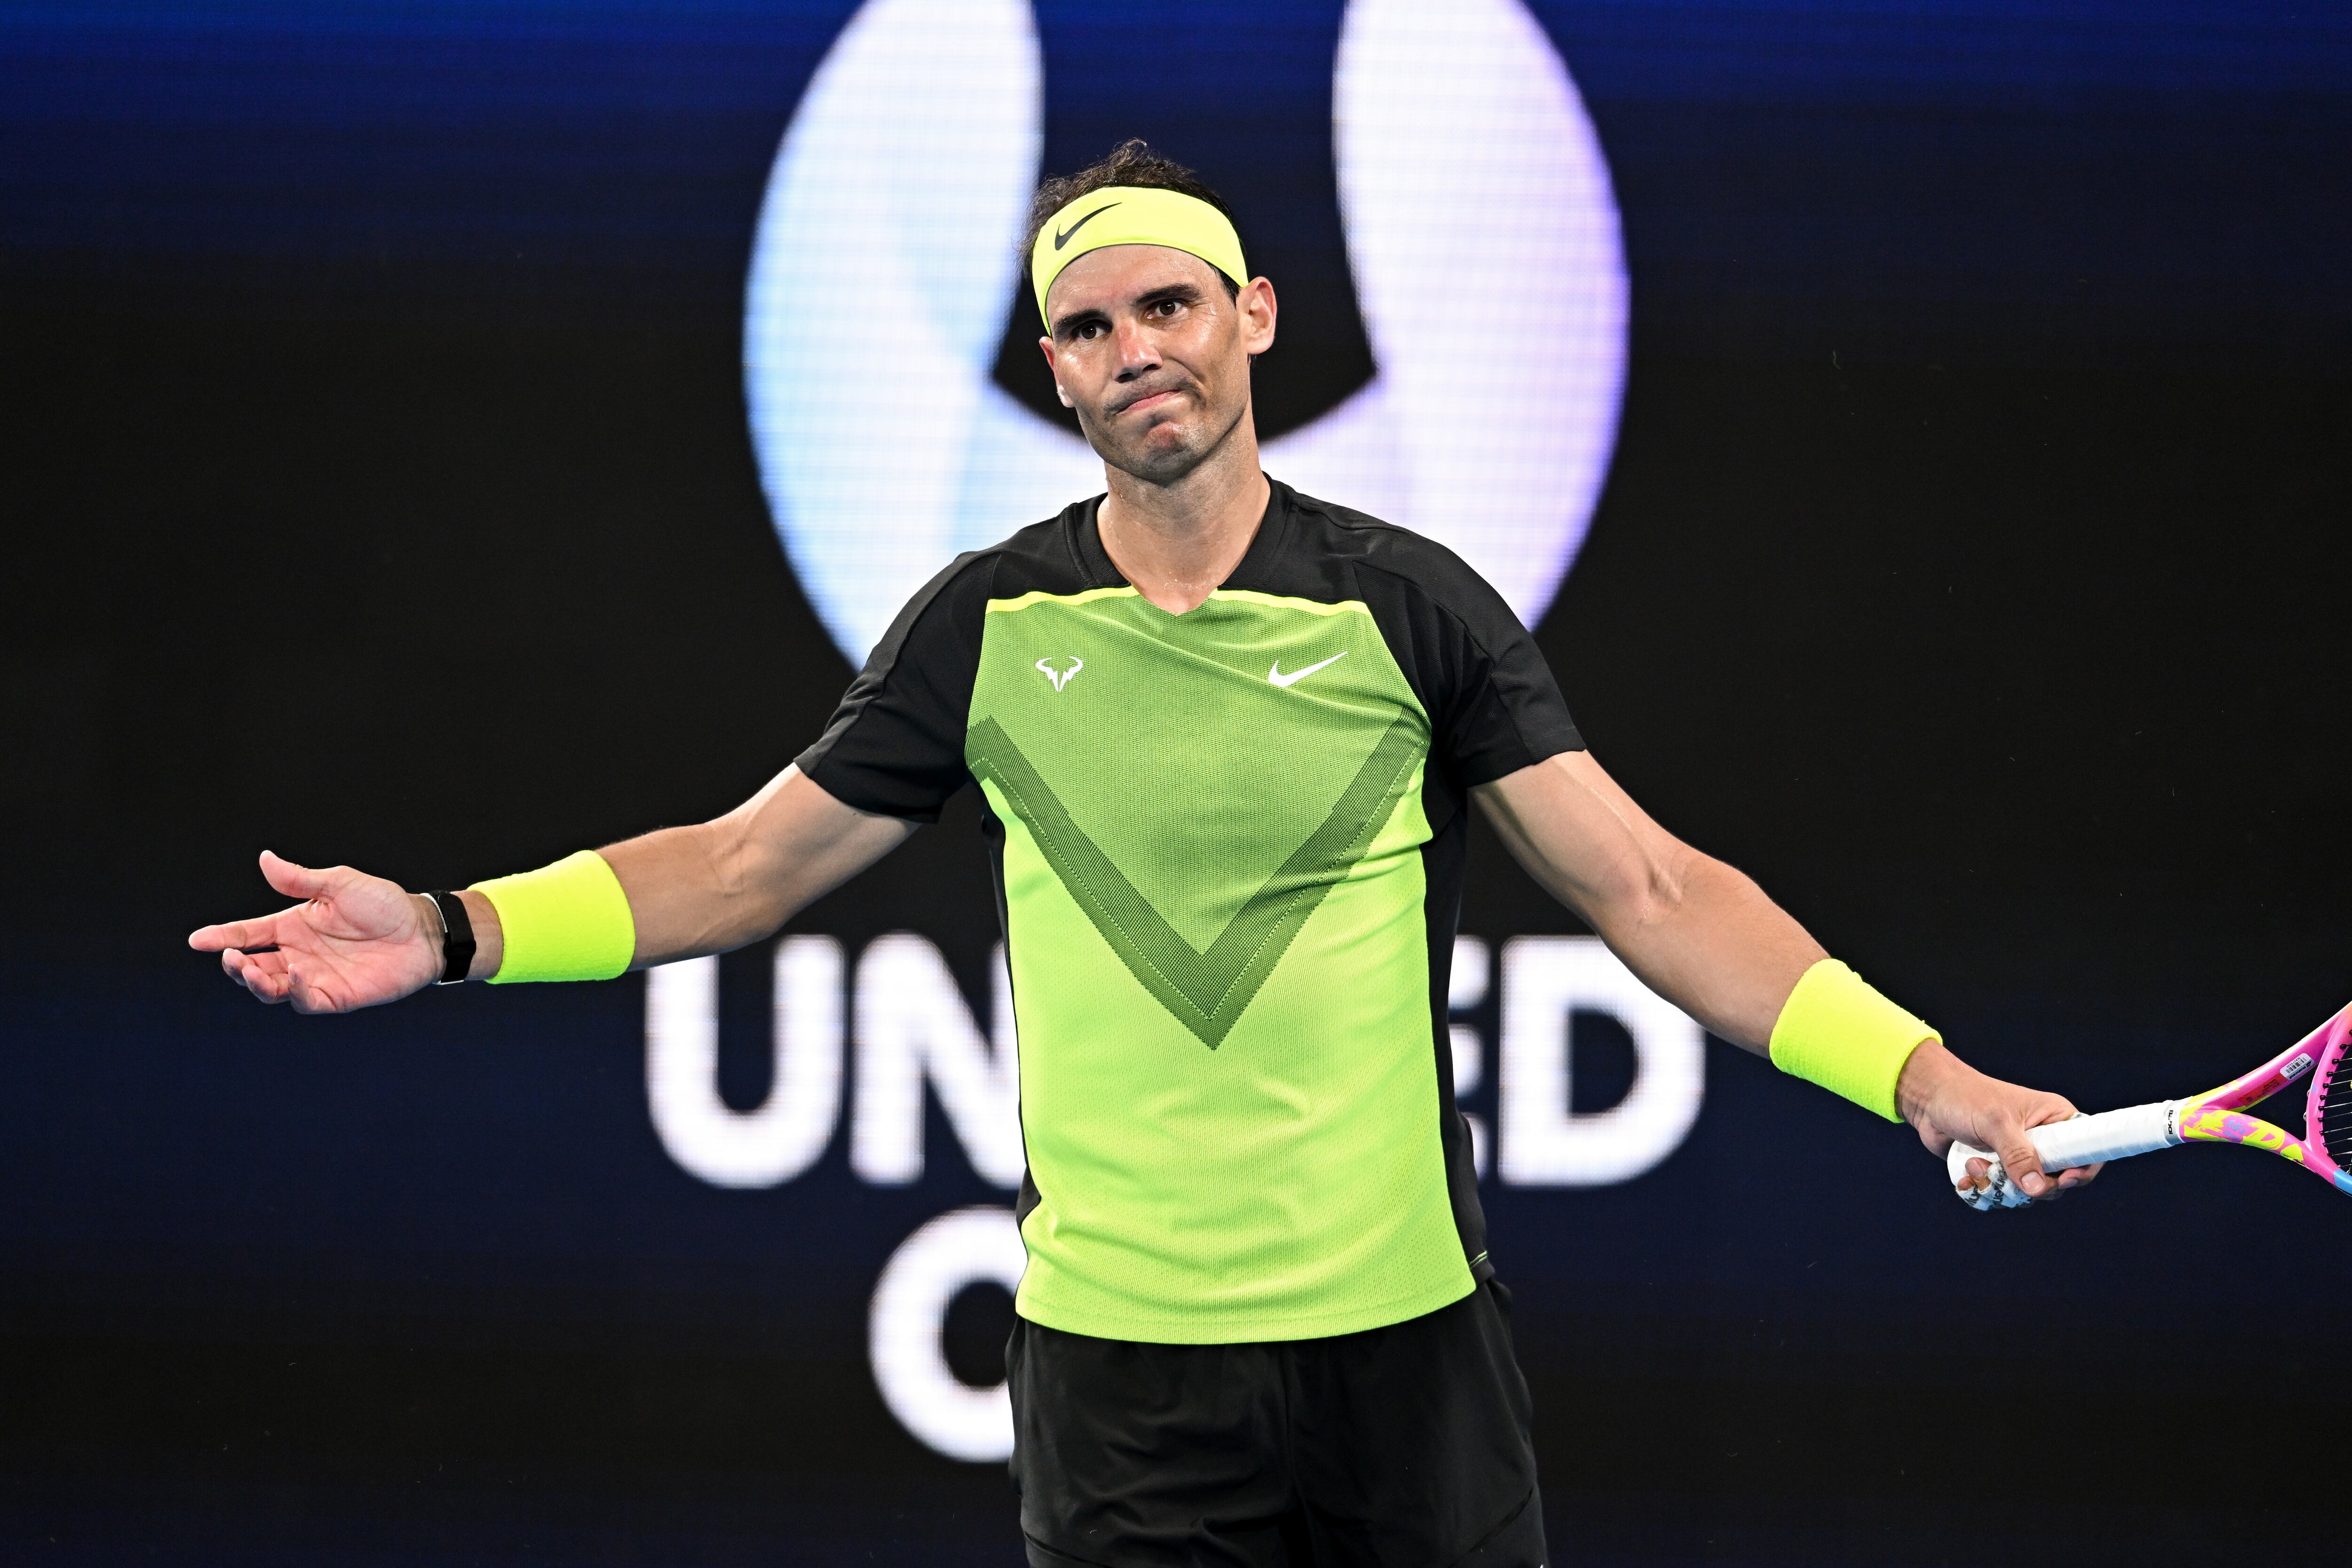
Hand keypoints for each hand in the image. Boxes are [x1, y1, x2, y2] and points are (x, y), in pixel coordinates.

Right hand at [189, 851, 443, 1012]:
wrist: (422, 930)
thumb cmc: (384, 904)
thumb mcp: (340, 884)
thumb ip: (300, 878)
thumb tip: (264, 858)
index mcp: (292, 925)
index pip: (248, 933)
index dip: (222, 936)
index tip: (196, 940)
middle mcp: (298, 954)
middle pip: (253, 966)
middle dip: (235, 964)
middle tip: (229, 957)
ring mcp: (314, 978)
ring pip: (272, 988)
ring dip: (256, 981)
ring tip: (249, 969)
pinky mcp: (334, 997)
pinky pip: (305, 1001)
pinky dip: (295, 991)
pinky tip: (296, 975)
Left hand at [1896, 1039, 2102, 1200]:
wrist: (1929, 1100)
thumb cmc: (1965, 1097)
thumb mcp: (1996, 1122)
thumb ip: (2017, 1155)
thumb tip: (2038, 1188)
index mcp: (2056, 1119)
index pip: (2088, 1152)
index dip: (2082, 1172)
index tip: (2062, 1181)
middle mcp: (2044, 1142)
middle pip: (2056, 1184)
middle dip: (2027, 1186)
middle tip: (2000, 1172)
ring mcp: (2021, 1158)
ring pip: (2027, 1195)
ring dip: (1998, 1187)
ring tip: (1975, 1164)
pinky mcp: (2000, 1170)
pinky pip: (2003, 1196)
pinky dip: (1983, 1192)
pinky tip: (1966, 1176)